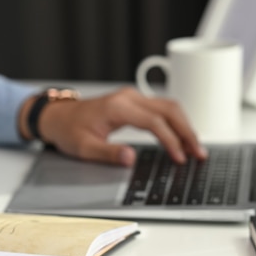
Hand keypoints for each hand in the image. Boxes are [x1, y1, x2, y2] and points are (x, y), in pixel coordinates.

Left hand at [31, 87, 206, 165]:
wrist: (57, 116)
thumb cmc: (68, 130)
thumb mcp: (83, 148)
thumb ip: (107, 153)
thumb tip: (130, 158)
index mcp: (117, 107)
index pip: (153, 122)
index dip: (170, 140)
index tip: (180, 158)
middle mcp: (128, 97)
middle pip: (169, 109)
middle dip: (187, 131)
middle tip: (199, 153)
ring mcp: (132, 97)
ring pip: (168, 106)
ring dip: (184, 125)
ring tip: (195, 147)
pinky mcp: (133, 101)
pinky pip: (161, 108)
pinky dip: (175, 121)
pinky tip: (182, 135)